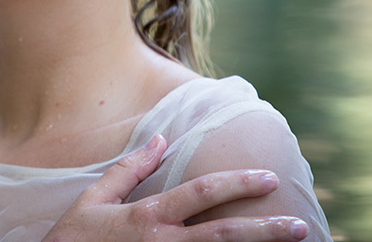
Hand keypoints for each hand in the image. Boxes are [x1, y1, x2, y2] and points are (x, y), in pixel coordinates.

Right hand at [42, 135, 308, 241]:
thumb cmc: (73, 239)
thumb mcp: (95, 199)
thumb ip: (129, 169)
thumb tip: (161, 139)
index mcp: (148, 216)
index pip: (202, 193)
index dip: (238, 184)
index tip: (268, 178)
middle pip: (223, 234)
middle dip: (264, 230)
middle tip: (298, 225)